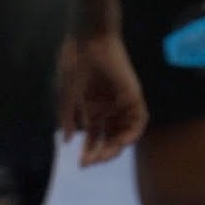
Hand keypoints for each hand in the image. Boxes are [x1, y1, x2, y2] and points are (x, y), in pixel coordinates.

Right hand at [58, 34, 147, 166]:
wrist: (89, 41)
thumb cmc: (74, 63)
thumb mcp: (67, 94)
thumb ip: (68, 117)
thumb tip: (66, 140)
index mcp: (90, 107)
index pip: (93, 135)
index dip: (88, 149)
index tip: (81, 163)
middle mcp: (107, 108)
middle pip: (107, 137)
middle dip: (100, 152)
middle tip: (90, 163)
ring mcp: (121, 104)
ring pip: (122, 133)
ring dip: (114, 147)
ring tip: (103, 157)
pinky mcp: (134, 97)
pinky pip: (138, 122)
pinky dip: (131, 134)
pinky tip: (120, 143)